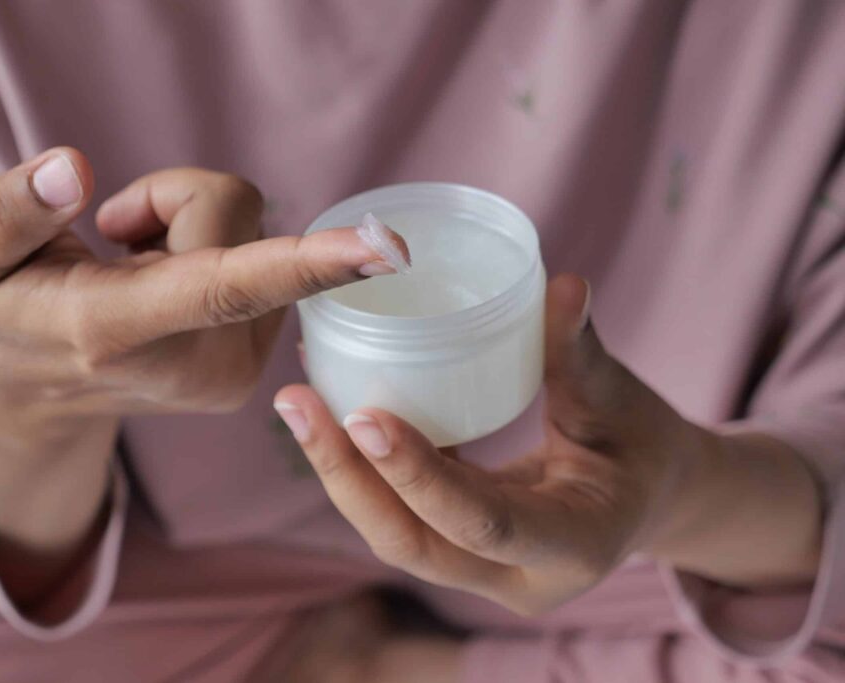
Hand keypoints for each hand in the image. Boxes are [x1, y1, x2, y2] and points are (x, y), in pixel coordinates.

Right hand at [0, 147, 404, 605]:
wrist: (40, 394)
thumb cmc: (9, 312)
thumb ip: (10, 209)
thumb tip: (72, 166)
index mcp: (122, 330)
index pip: (224, 285)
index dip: (307, 261)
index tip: (385, 248)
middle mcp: (195, 364)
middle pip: (238, 213)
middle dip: (176, 200)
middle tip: (116, 241)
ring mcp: (233, 376)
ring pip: (258, 236)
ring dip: (196, 234)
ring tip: (139, 274)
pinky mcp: (252, 370)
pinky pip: (268, 268)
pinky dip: (217, 261)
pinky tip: (170, 295)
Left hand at [275, 275, 822, 615]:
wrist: (649, 494)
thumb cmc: (643, 445)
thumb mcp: (622, 403)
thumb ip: (582, 354)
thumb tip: (563, 286)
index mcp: (573, 547)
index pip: (482, 522)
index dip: (421, 475)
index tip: (364, 416)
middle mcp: (517, 578)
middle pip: (412, 541)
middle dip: (348, 476)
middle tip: (295, 403)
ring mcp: (482, 572)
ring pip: (393, 534)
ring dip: (340, 472)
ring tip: (296, 403)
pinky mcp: (458, 550)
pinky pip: (397, 514)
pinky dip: (360, 467)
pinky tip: (327, 410)